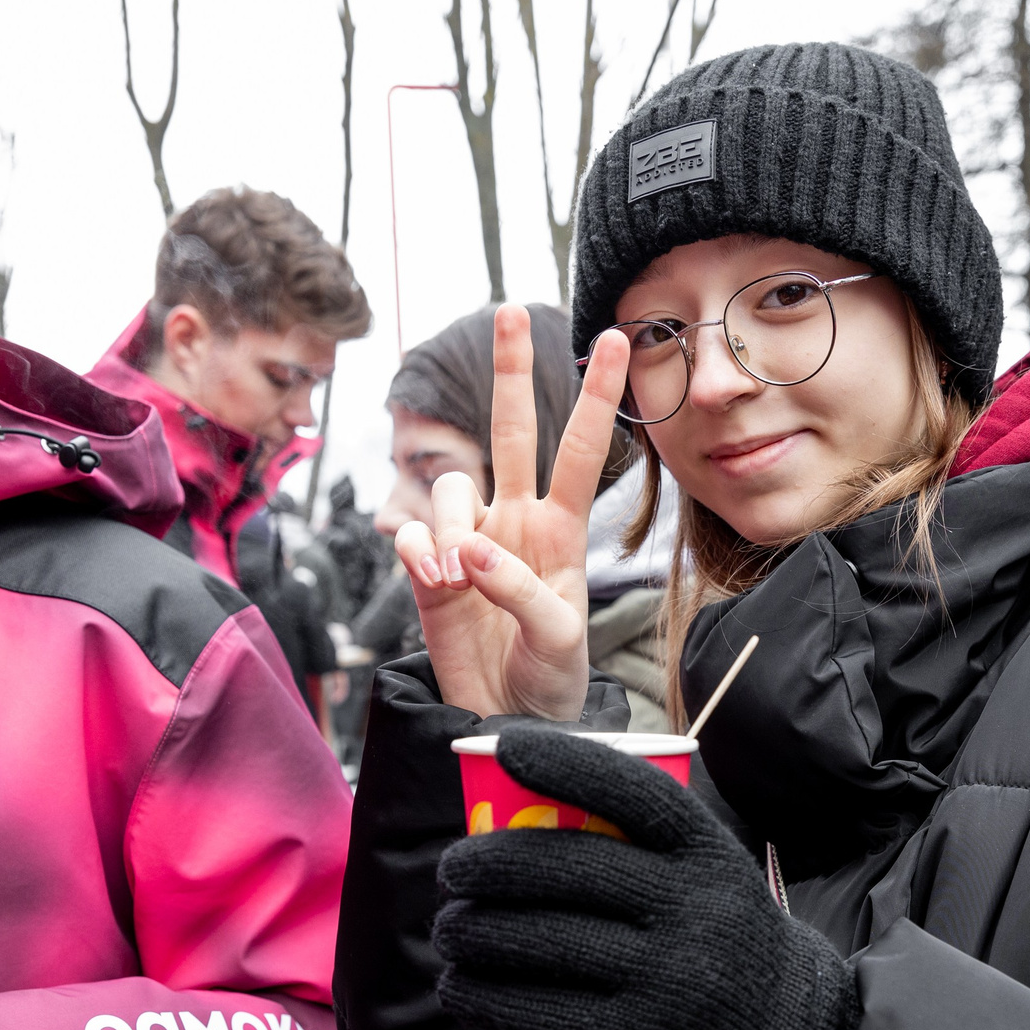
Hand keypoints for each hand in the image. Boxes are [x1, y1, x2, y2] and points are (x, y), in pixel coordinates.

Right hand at [392, 307, 629, 719]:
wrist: (505, 720)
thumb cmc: (549, 679)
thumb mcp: (558, 641)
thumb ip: (522, 591)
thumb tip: (472, 550)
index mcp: (560, 530)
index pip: (579, 451)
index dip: (596, 396)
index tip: (615, 338)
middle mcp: (514, 521)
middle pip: (509, 431)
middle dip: (510, 370)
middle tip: (512, 310)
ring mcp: (467, 539)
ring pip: (451, 489)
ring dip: (452, 527)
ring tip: (459, 581)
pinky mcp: (427, 566)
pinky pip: (414, 533)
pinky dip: (420, 554)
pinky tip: (436, 586)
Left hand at [432, 727, 860, 1029]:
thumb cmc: (721, 928)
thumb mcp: (708, 869)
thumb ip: (641, 839)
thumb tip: (523, 798)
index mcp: (707, 851)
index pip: (633, 794)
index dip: (566, 765)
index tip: (504, 749)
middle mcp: (693, 907)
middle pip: (570, 868)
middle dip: (491, 863)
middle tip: (453, 868)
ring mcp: (670, 974)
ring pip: (547, 942)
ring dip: (477, 932)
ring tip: (448, 927)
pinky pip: (548, 1012)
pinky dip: (490, 998)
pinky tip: (458, 987)